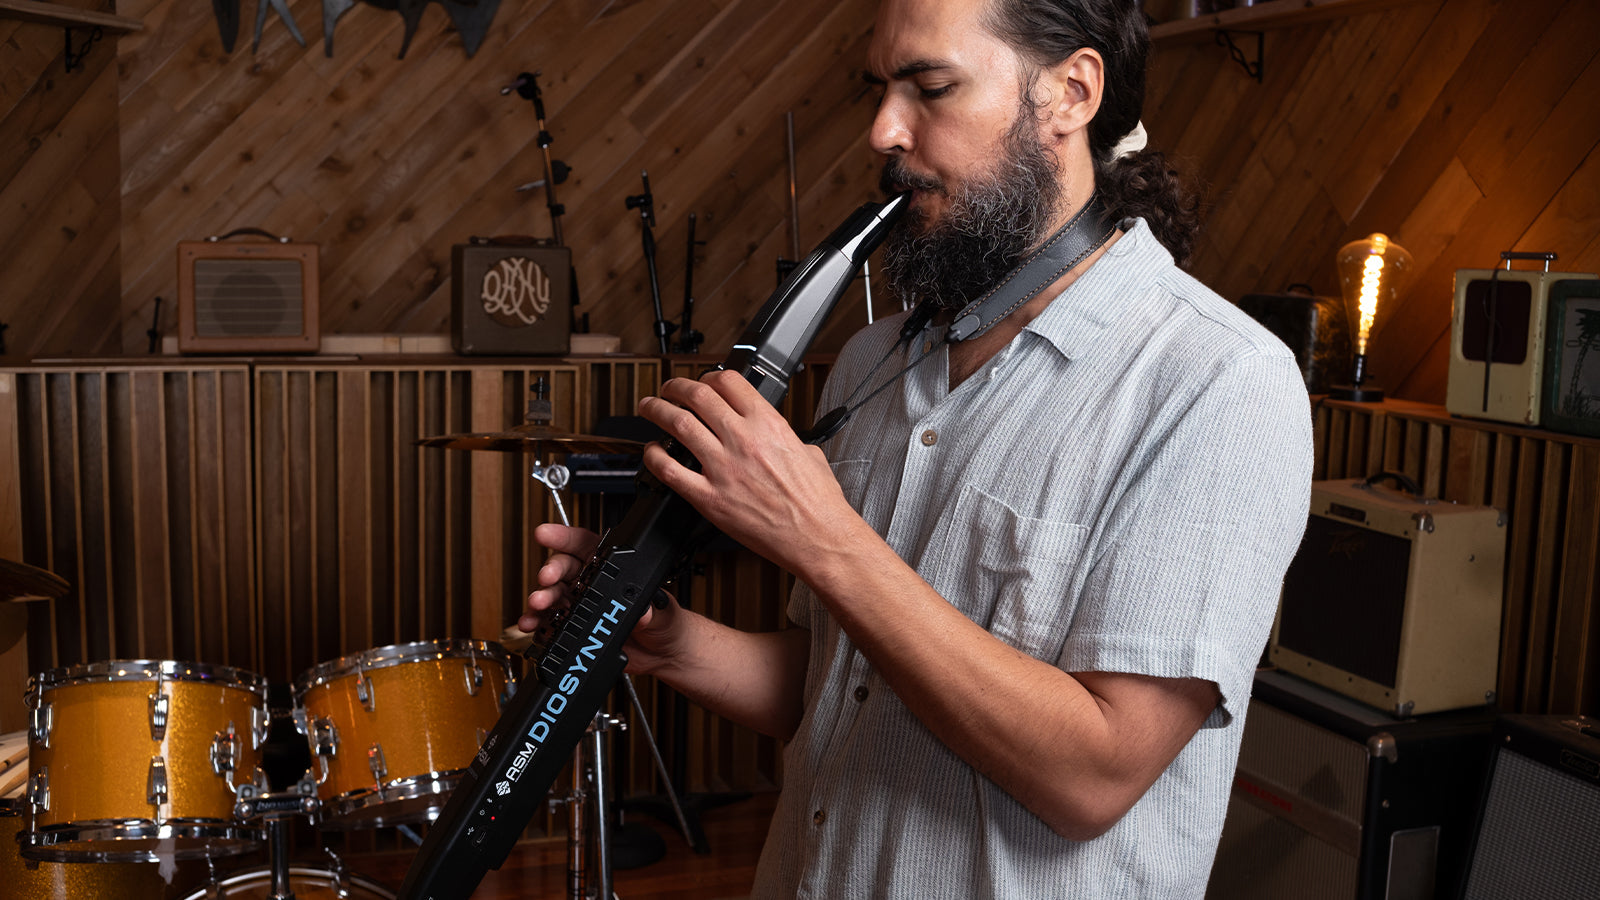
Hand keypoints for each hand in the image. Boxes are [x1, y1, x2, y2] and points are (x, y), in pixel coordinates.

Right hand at [519, 522, 681, 673]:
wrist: (664, 657)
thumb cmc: (668, 625)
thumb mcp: (666, 615)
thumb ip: (654, 613)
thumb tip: (645, 611)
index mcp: (615, 570)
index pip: (586, 545)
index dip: (564, 537)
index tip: (546, 533)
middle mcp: (594, 585)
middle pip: (564, 569)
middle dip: (551, 570)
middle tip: (547, 578)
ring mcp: (582, 607)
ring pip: (554, 596)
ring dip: (542, 598)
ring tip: (538, 604)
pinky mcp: (575, 630)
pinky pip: (550, 624)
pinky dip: (538, 624)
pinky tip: (532, 624)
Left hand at [637, 370, 855, 572]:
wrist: (818, 537)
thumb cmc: (817, 502)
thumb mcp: (808, 451)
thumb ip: (782, 436)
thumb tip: (771, 433)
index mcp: (768, 424)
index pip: (728, 382)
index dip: (709, 376)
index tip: (703, 382)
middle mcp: (743, 440)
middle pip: (697, 396)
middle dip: (675, 387)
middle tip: (668, 389)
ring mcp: (723, 468)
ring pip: (677, 425)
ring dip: (657, 411)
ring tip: (650, 408)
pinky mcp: (710, 498)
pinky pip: (669, 471)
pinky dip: (654, 456)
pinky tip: (651, 452)